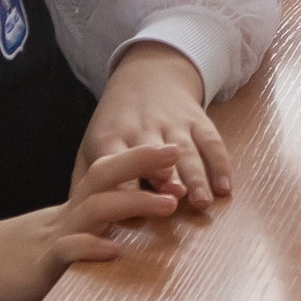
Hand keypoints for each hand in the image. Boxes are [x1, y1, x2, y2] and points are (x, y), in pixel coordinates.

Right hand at [0, 145, 182, 300]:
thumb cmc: (1, 264)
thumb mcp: (48, 246)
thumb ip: (78, 238)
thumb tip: (112, 239)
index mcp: (67, 213)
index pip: (105, 175)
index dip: (138, 159)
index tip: (172, 147)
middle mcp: (62, 218)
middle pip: (104, 176)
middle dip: (141, 160)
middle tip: (177, 150)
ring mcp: (50, 239)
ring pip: (95, 209)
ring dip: (133, 203)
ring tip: (167, 202)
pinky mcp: (38, 268)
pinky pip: (66, 253)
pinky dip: (90, 249)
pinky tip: (114, 251)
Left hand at [78, 41, 230, 212]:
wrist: (148, 75)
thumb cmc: (116, 125)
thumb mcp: (92, 145)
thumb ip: (82, 182)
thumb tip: (75, 224)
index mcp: (111, 138)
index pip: (115, 162)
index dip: (125, 185)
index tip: (134, 209)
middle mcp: (143, 129)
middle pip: (153, 154)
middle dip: (164, 176)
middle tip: (174, 199)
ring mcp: (173, 123)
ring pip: (186, 149)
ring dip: (195, 175)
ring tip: (202, 202)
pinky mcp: (197, 120)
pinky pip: (211, 141)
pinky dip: (220, 165)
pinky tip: (225, 189)